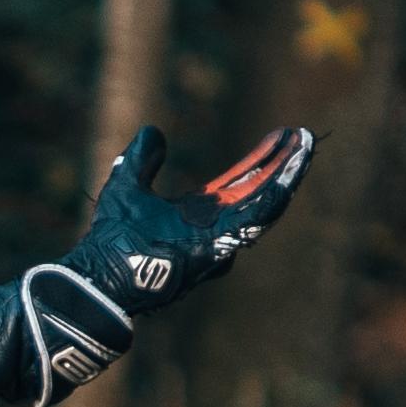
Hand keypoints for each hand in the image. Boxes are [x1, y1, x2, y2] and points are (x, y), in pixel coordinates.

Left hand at [17, 125, 314, 397]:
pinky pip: (252, 223)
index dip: (260, 159)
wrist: (99, 274)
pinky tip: (289, 179)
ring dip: (287, 176)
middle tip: (305, 135)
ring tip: (306, 147)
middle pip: (258, 191)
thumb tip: (152, 132)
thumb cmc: (111, 238)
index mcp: (198, 213)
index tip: (282, 135)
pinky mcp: (216, 249)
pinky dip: (272, 200)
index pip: (239, 183)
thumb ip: (141, 159)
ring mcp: (217, 240)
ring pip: (265, 205)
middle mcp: (213, 228)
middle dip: (283, 164)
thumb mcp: (127, 183)